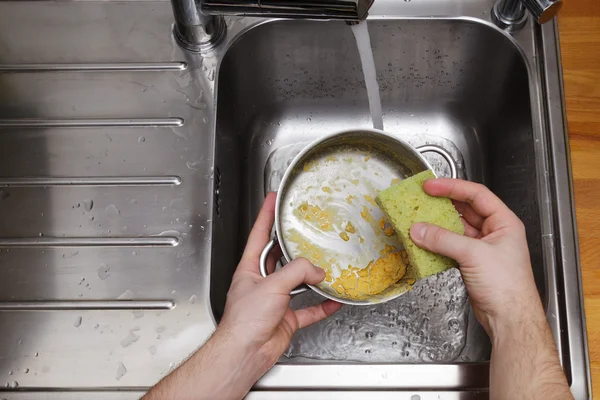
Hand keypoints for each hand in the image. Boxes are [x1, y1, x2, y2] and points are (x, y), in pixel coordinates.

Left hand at [143, 193, 340, 399]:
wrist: (245, 353)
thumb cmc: (245, 320)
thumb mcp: (271, 286)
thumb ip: (297, 272)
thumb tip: (316, 269)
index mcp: (250, 269)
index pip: (259, 235)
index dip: (265, 215)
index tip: (272, 199)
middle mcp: (262, 282)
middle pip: (281, 258)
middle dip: (294, 246)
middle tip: (307, 231)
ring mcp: (275, 301)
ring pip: (298, 283)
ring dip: (313, 278)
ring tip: (328, 267)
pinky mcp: (286, 318)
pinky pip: (309, 309)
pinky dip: (322, 305)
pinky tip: (334, 300)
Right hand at [408, 178, 540, 336]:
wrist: (509, 318)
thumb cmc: (506, 285)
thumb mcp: (474, 255)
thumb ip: (443, 240)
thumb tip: (419, 230)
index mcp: (503, 222)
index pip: (476, 194)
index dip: (452, 187)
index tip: (431, 186)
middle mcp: (493, 232)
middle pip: (464, 210)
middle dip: (442, 205)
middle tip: (422, 199)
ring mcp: (482, 248)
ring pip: (455, 229)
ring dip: (437, 226)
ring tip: (418, 220)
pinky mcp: (471, 263)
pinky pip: (450, 246)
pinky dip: (437, 244)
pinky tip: (424, 242)